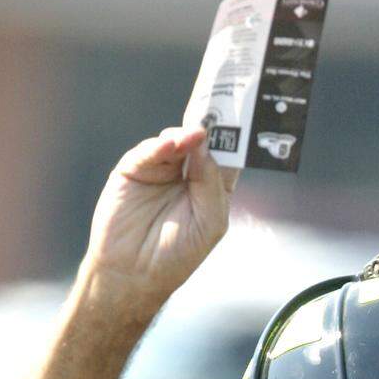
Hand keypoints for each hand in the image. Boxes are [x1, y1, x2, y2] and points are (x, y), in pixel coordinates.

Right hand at [78, 125, 238, 319]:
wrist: (133, 272)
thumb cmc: (176, 255)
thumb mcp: (209, 222)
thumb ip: (211, 183)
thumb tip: (204, 140)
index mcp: (212, 188)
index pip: (228, 155)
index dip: (237, 137)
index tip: (245, 115)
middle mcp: (188, 174)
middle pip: (203, 140)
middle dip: (213, 125)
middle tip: (222, 105)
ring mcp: (161, 168)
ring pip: (177, 139)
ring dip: (187, 135)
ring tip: (195, 134)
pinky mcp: (135, 168)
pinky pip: (150, 150)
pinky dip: (161, 144)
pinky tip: (171, 143)